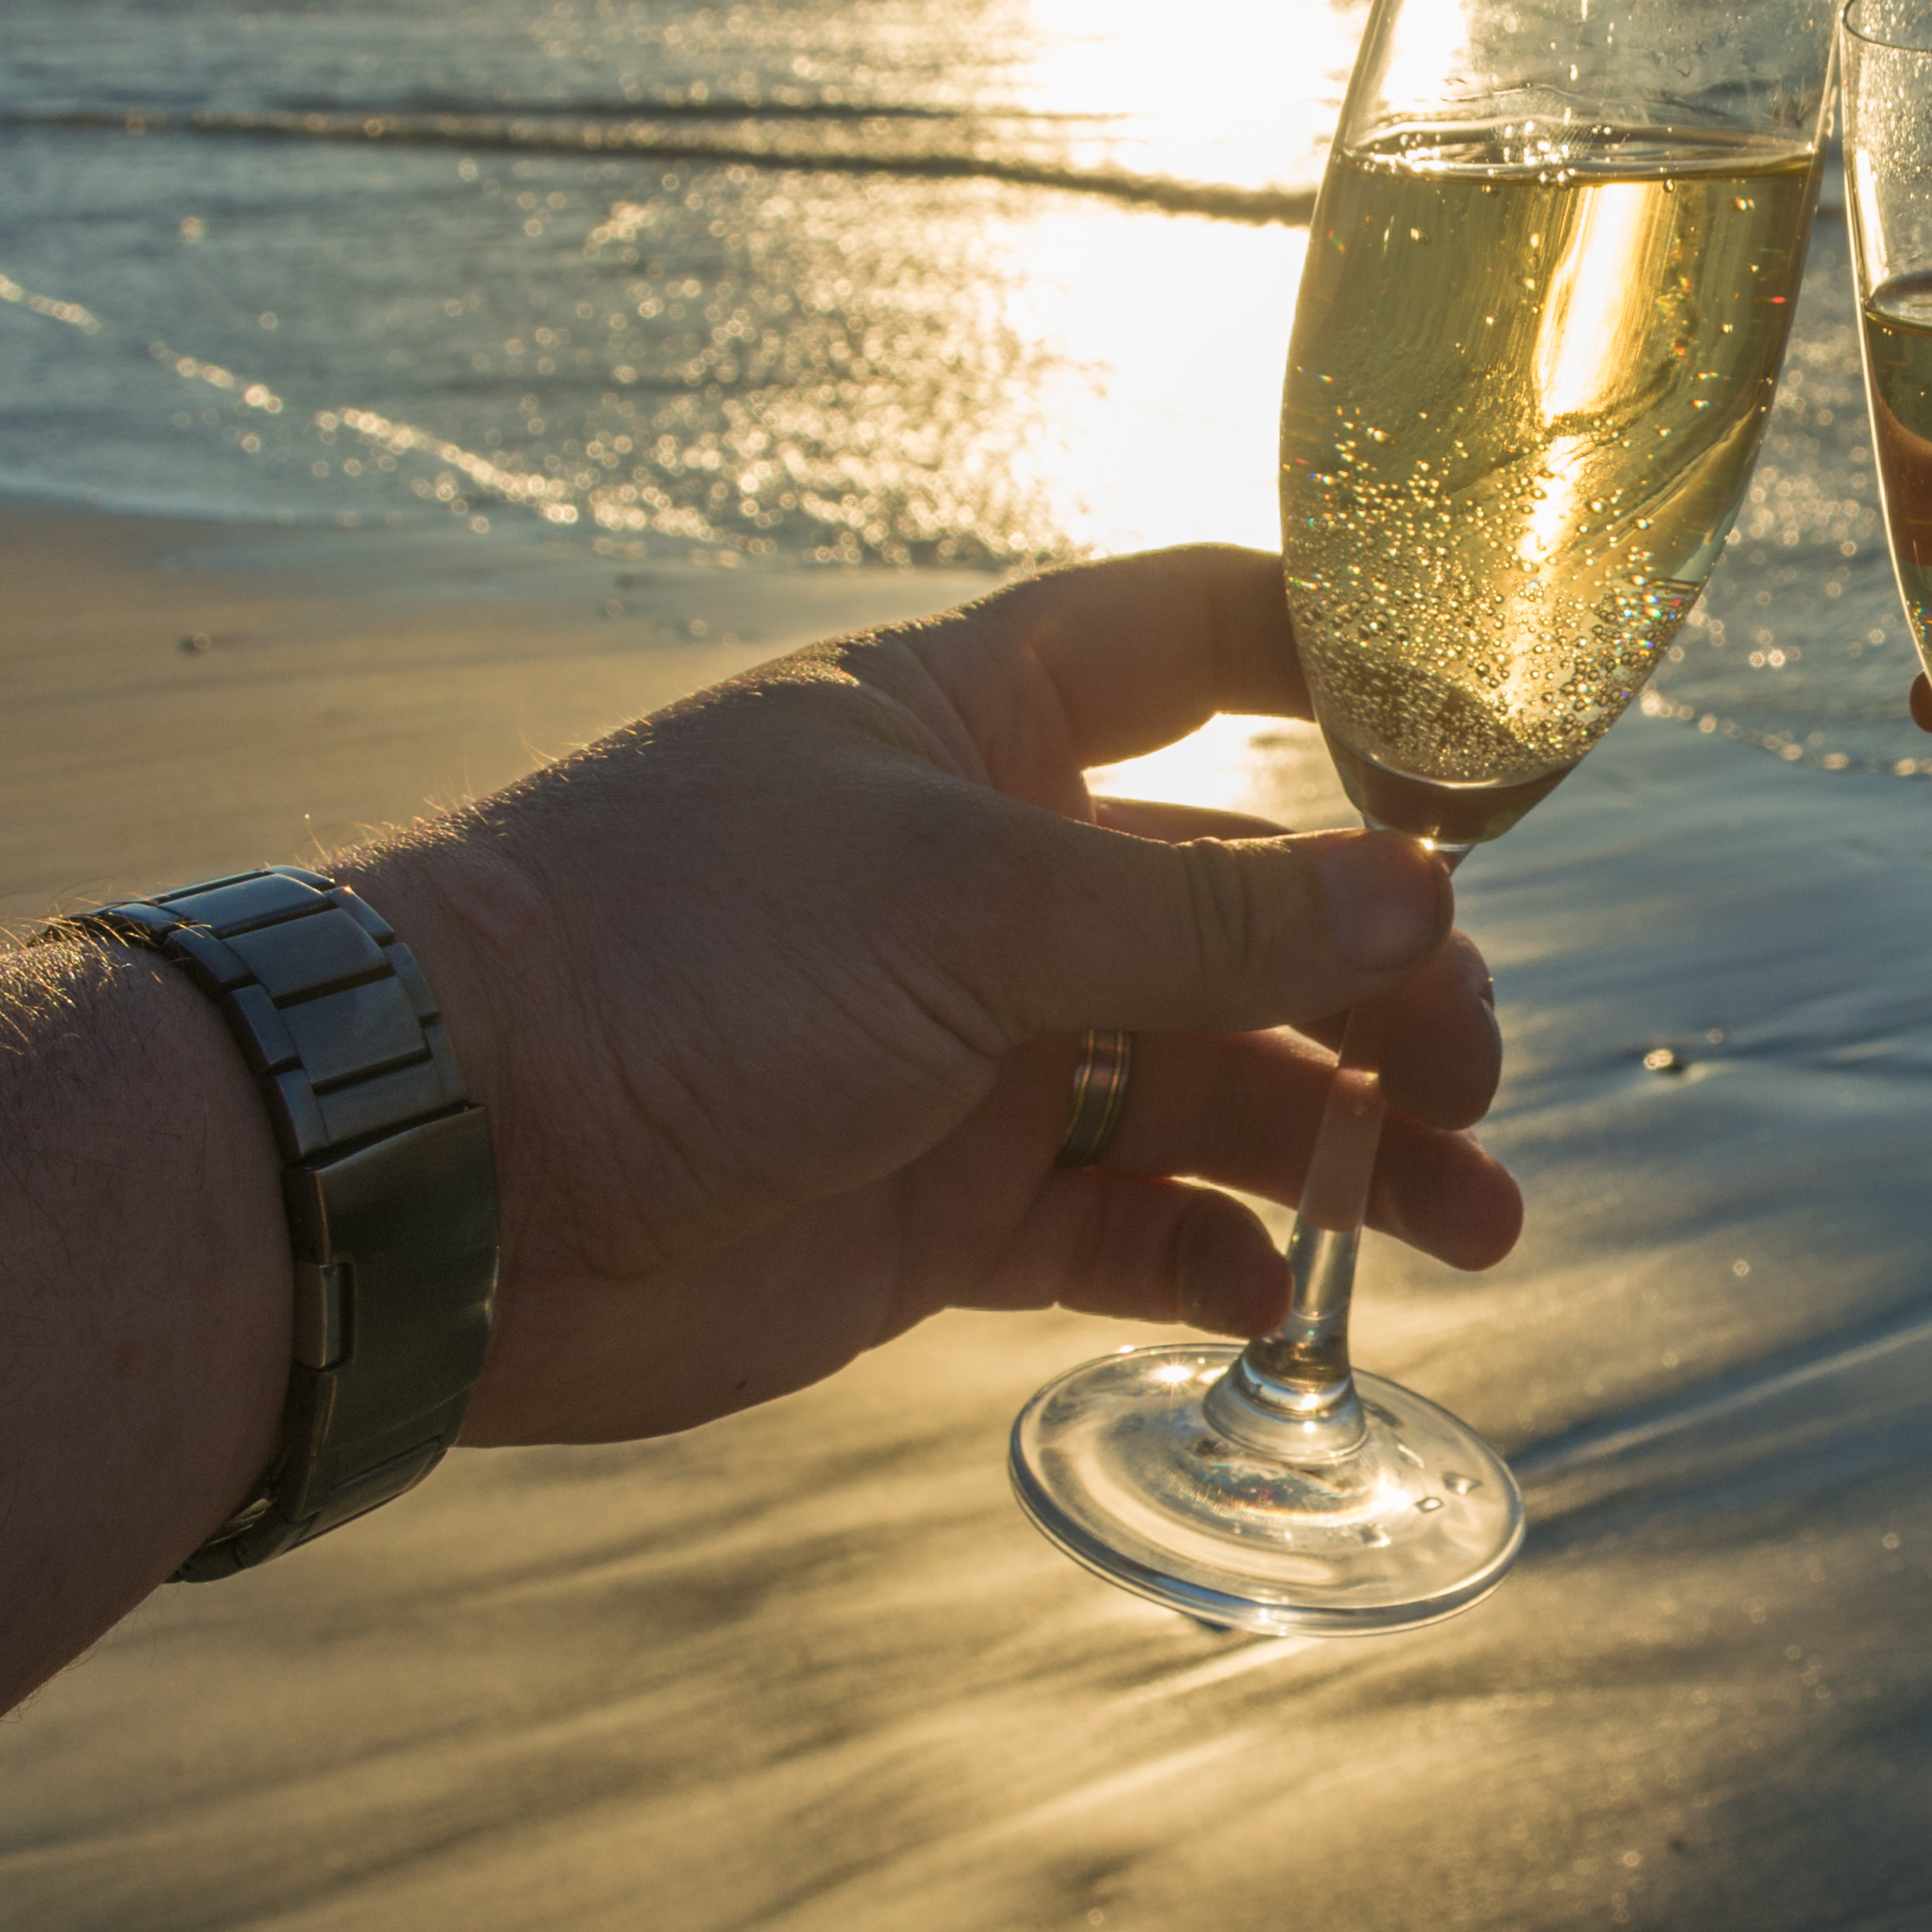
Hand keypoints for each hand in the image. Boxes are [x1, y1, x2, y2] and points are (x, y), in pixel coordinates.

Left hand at [360, 545, 1517, 1444]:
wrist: (436, 1175)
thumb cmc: (670, 961)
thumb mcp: (962, 902)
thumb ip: (1199, 911)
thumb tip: (1419, 899)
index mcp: (975, 724)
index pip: (1200, 639)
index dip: (1348, 666)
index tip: (1495, 738)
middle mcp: (990, 873)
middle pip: (1250, 900)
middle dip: (1382, 983)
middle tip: (1475, 1079)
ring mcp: (967, 1047)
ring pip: (1211, 1079)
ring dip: (1344, 1145)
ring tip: (1473, 1220)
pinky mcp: (936, 1207)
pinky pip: (1121, 1224)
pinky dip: (1215, 1255)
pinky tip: (1290, 1292)